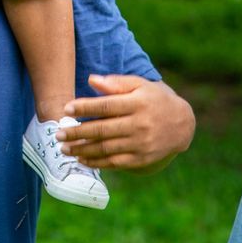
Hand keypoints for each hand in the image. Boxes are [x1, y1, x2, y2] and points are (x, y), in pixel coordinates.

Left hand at [56, 74, 195, 171]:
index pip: (106, 105)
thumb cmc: (155, 99)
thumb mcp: (140, 85)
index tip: (67, 109)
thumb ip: (116, 83)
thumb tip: (91, 80)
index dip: (85, 107)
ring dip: (82, 149)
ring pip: (106, 148)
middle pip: (102, 129)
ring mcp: (141, 144)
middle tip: (58, 134)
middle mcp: (139, 124)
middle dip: (77, 132)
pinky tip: (82, 159)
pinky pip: (115, 162)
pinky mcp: (142, 159)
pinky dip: (97, 162)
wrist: (182, 123)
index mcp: (137, 103)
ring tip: (65, 148)